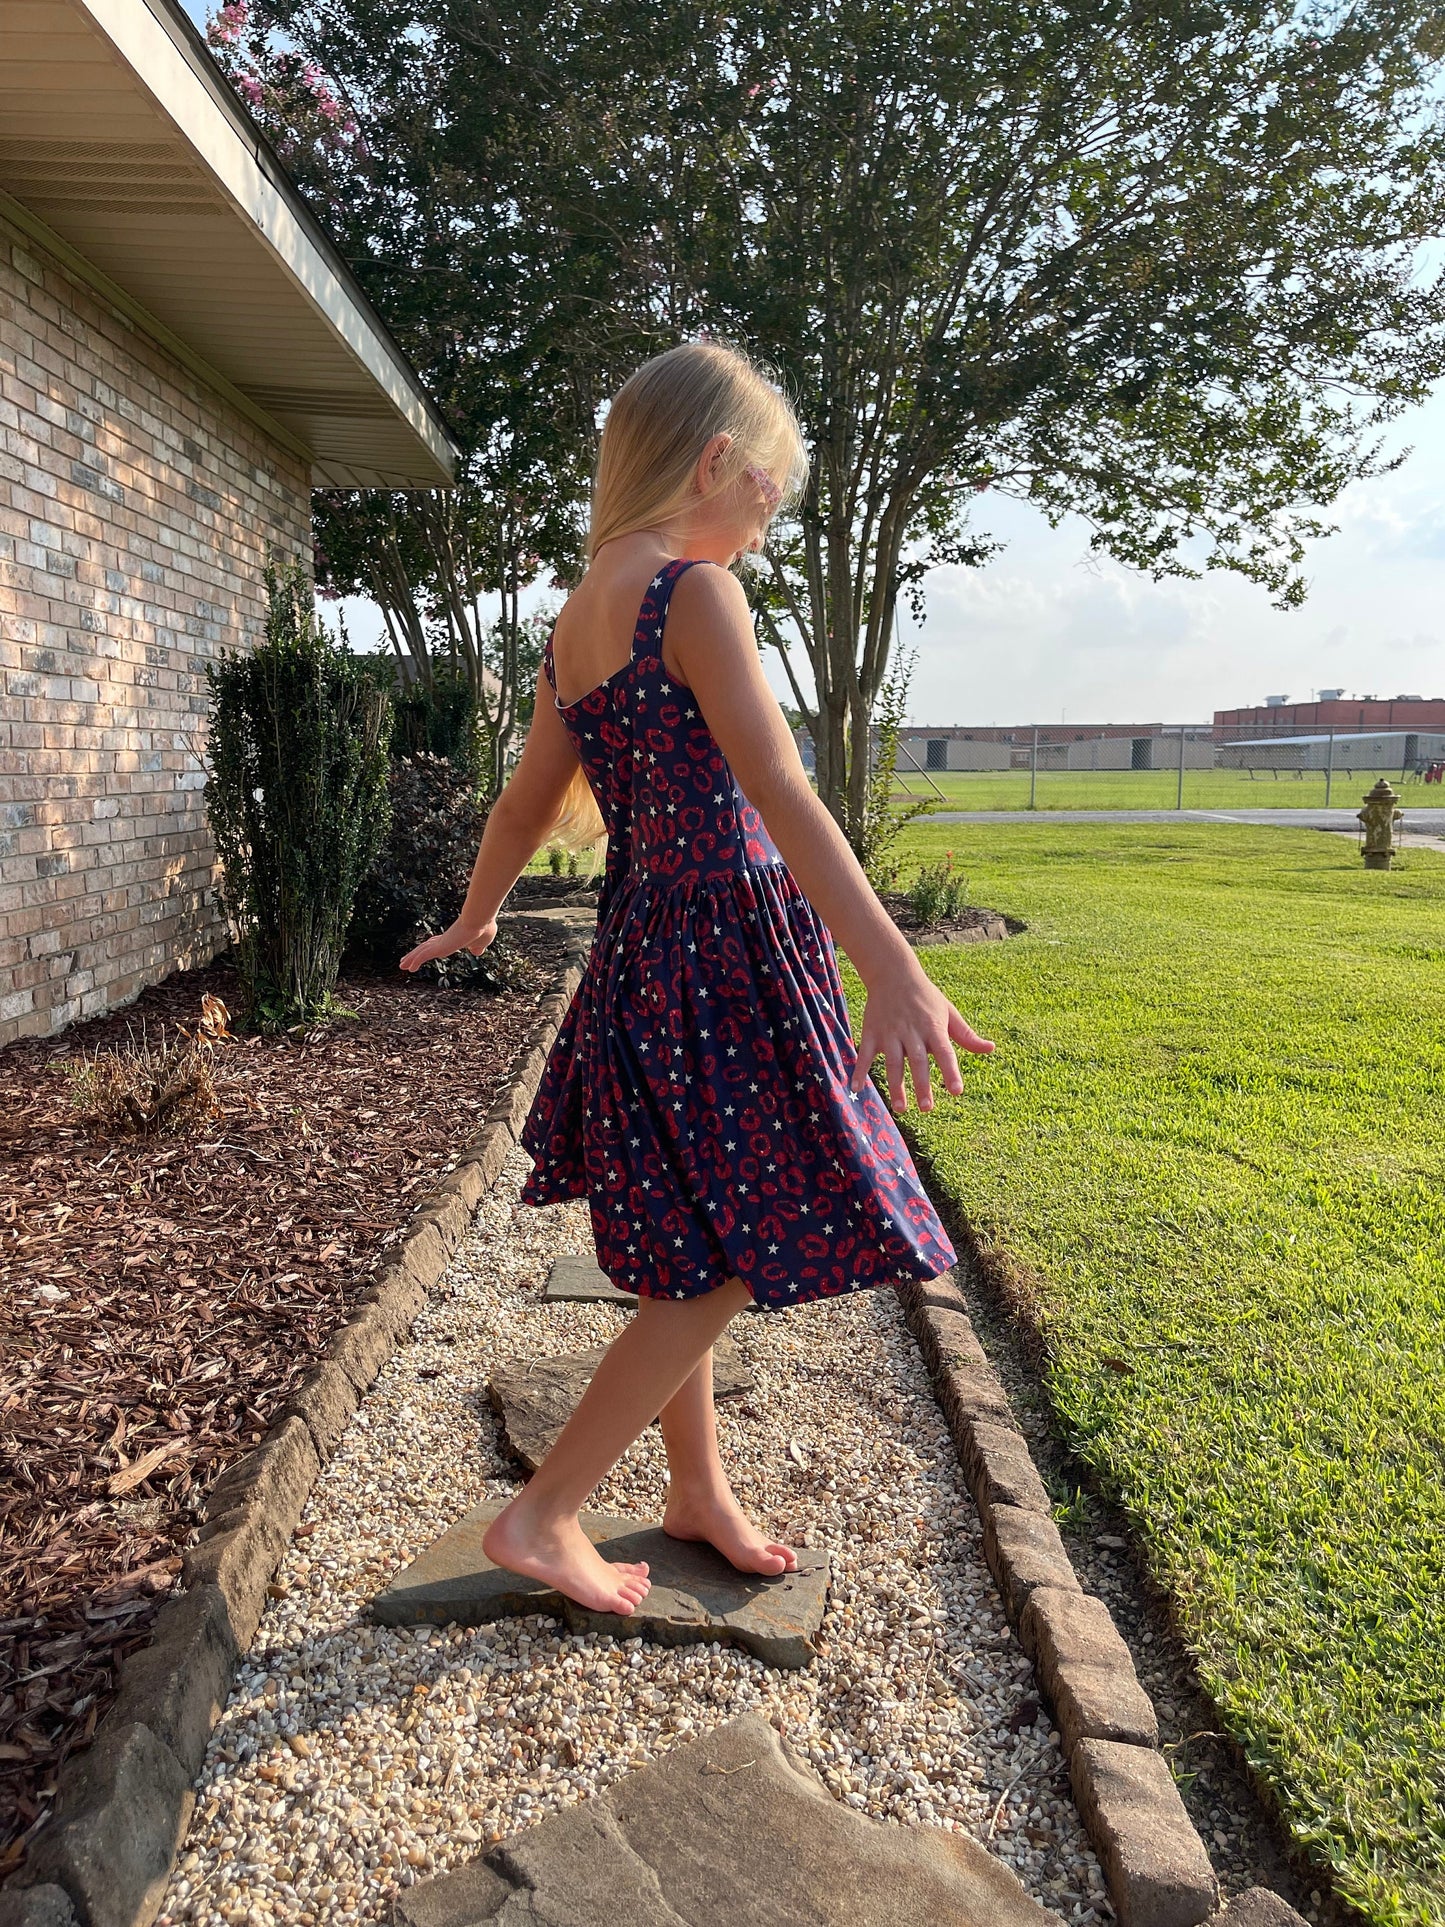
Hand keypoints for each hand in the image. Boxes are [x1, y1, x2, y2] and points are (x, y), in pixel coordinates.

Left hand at [398, 919, 495, 973]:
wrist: (480, 919)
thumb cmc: (483, 928)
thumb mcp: (482, 942)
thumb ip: (477, 947)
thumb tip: (477, 951)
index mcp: (453, 938)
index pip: (437, 943)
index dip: (429, 948)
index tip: (424, 951)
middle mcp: (444, 939)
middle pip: (426, 947)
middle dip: (416, 954)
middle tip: (406, 960)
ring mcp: (441, 942)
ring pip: (421, 951)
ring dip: (411, 959)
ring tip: (402, 966)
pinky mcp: (439, 946)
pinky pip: (423, 956)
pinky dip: (415, 961)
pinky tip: (409, 968)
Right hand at [848, 968, 993, 1113]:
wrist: (893, 973)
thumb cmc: (925, 997)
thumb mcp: (949, 1012)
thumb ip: (967, 1035)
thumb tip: (990, 1049)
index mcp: (933, 1027)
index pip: (944, 1052)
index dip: (951, 1072)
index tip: (957, 1091)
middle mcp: (911, 1032)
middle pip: (918, 1062)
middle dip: (922, 1085)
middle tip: (927, 1108)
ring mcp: (890, 1033)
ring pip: (893, 1063)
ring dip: (896, 1086)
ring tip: (901, 1109)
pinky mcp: (871, 1033)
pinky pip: (864, 1054)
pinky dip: (859, 1071)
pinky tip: (855, 1088)